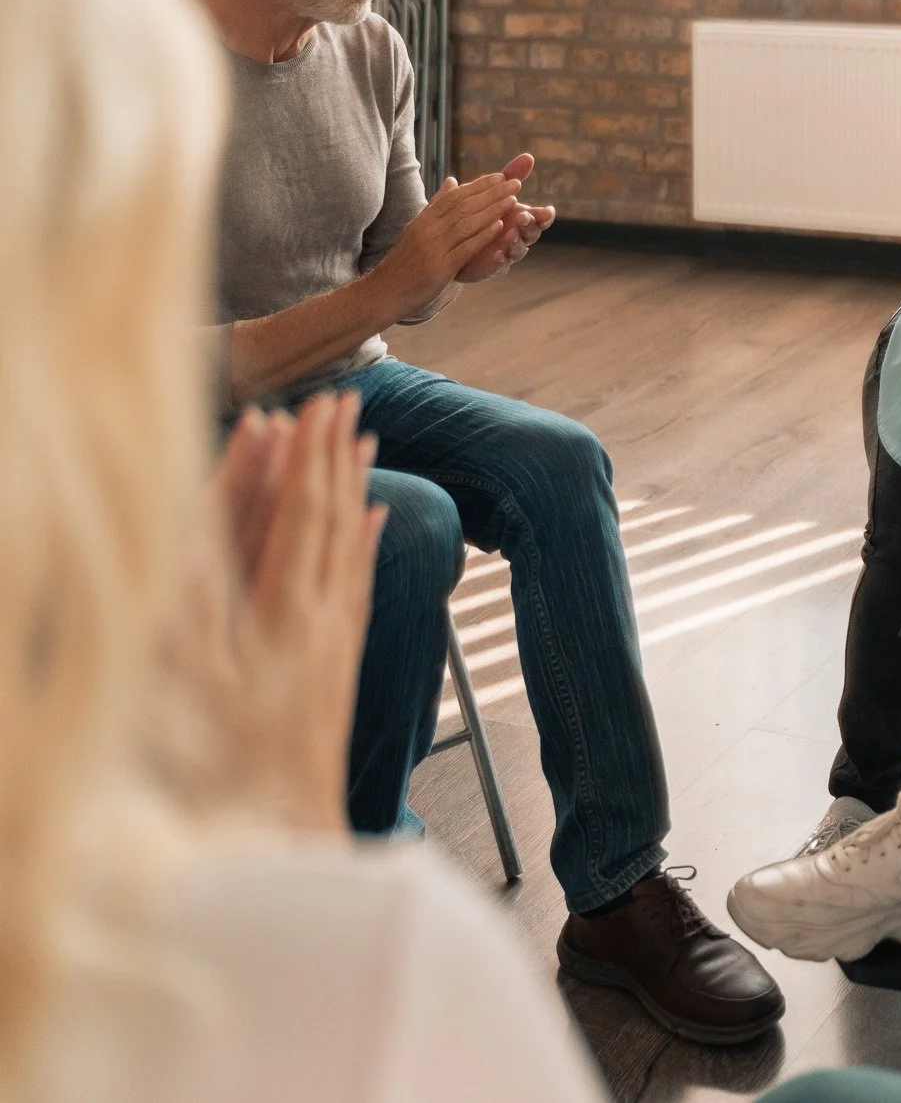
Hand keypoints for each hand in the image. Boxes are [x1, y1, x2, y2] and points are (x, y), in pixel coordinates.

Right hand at [199, 393, 387, 829]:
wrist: (279, 849)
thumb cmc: (216, 775)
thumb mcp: (182, 683)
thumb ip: (195, 598)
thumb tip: (197, 529)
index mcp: (272, 616)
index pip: (281, 519)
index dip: (279, 464)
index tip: (287, 413)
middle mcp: (311, 621)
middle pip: (320, 520)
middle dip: (325, 457)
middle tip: (341, 397)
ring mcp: (329, 643)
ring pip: (344, 546)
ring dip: (349, 487)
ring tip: (362, 436)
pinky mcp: (337, 667)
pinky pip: (355, 587)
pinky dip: (362, 544)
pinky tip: (372, 517)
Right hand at [370, 159, 524, 315]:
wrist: (384, 291)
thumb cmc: (405, 262)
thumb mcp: (418, 229)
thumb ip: (436, 207)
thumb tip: (452, 181)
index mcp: (424, 219)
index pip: (454, 196)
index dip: (478, 185)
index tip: (500, 176)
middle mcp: (428, 229)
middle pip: (464, 206)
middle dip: (492, 193)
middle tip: (515, 183)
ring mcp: (433, 247)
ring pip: (466, 223)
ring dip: (492, 210)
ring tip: (513, 200)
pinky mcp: (439, 267)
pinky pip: (464, 248)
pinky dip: (483, 236)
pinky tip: (499, 227)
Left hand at [457, 153, 553, 281]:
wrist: (454, 241)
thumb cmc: (480, 214)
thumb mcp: (492, 192)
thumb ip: (511, 177)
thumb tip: (529, 156)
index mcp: (520, 218)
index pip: (539, 217)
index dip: (545, 216)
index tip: (547, 211)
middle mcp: (518, 236)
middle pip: (531, 233)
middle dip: (529, 225)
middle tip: (522, 216)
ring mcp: (507, 253)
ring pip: (519, 250)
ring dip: (517, 242)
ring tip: (511, 235)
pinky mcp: (492, 267)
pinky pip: (500, 267)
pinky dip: (500, 261)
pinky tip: (498, 255)